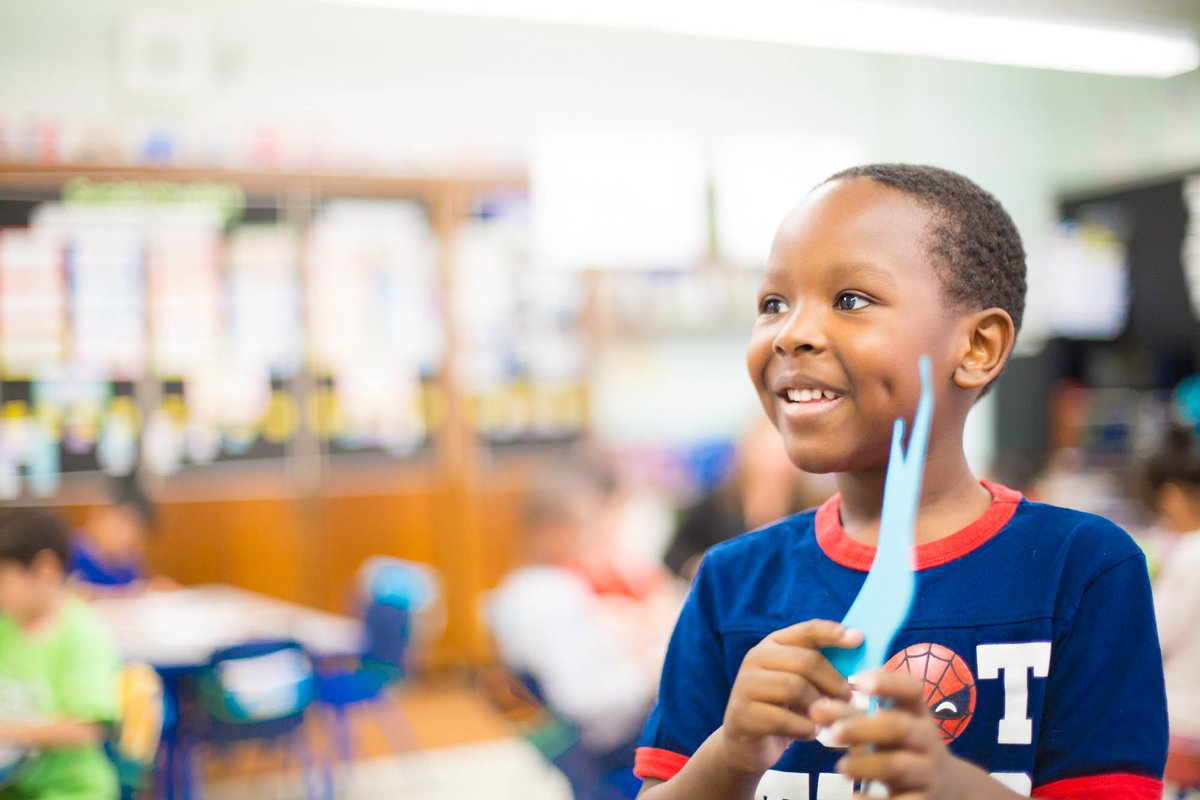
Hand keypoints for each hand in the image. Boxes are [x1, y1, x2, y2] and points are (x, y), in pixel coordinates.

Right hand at [718, 620, 861, 773]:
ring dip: (818, 708)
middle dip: (833, 681)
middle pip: (805, 661)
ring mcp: (746, 684)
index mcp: (773, 644)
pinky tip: (808, 733)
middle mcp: (756, 657)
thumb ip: (821, 673)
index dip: (834, 633)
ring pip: (795, 688)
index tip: (859, 639)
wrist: (746, 742)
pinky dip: (804, 728)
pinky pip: (784, 719)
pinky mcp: (743, 714)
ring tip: (825, 720)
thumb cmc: (782, 709)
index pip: (807, 630)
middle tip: (849, 700)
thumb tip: (860, 674)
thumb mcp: (800, 684)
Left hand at [810, 670, 985, 799]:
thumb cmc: (903, 746)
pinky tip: (853, 798)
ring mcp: (927, 772)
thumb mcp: (885, 727)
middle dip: (864, 728)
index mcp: (918, 712)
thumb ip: (850, 715)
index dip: (887, 682)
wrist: (946, 787)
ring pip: (899, 765)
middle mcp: (927, 739)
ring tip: (840, 767)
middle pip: (900, 728)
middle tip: (833, 732)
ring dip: (866, 765)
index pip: (911, 689)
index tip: (856, 681)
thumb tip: (815, 708)